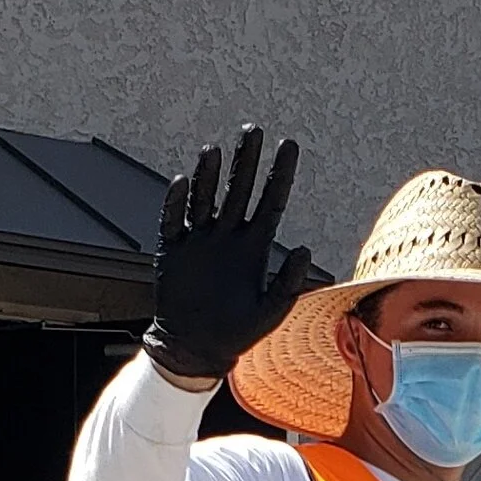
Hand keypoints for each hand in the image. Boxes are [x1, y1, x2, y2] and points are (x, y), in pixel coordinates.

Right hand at [142, 125, 313, 382]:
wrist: (195, 349)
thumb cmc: (236, 333)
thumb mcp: (269, 313)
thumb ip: (288, 284)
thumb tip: (307, 251)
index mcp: (255, 247)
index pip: (271, 202)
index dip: (280, 174)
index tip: (288, 144)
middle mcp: (228, 236)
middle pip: (238, 189)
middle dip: (246, 161)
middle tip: (253, 131)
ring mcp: (200, 239)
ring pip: (206, 198)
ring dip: (210, 175)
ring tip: (215, 151)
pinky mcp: (173, 249)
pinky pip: (173, 219)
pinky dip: (177, 202)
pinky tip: (183, 182)